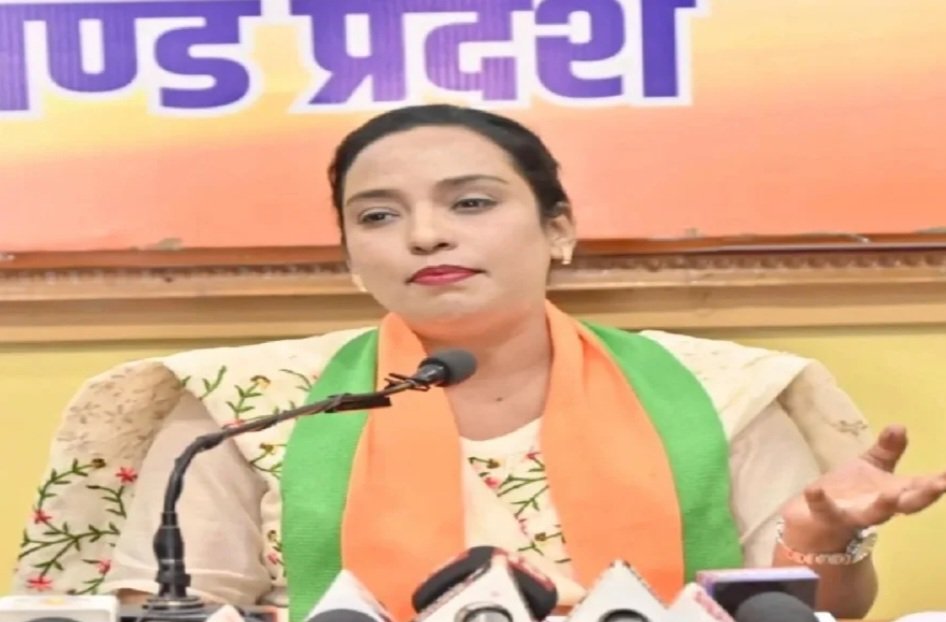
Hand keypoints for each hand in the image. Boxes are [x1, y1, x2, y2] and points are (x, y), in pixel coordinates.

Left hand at [779, 424, 945, 550]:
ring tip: (891, 496)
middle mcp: (879, 506)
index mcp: (893, 492)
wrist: (817, 518)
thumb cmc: (852, 491)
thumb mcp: (872, 467)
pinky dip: (819, 501)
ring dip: (883, 507)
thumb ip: (887, 450)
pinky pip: (823, 509)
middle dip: (923, 496)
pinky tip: (813, 490)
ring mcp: (854, 514)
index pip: (920, 487)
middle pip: (906, 504)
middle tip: (940, 485)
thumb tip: (900, 426)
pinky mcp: (827, 516)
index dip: (938, 482)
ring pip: (872, 515)